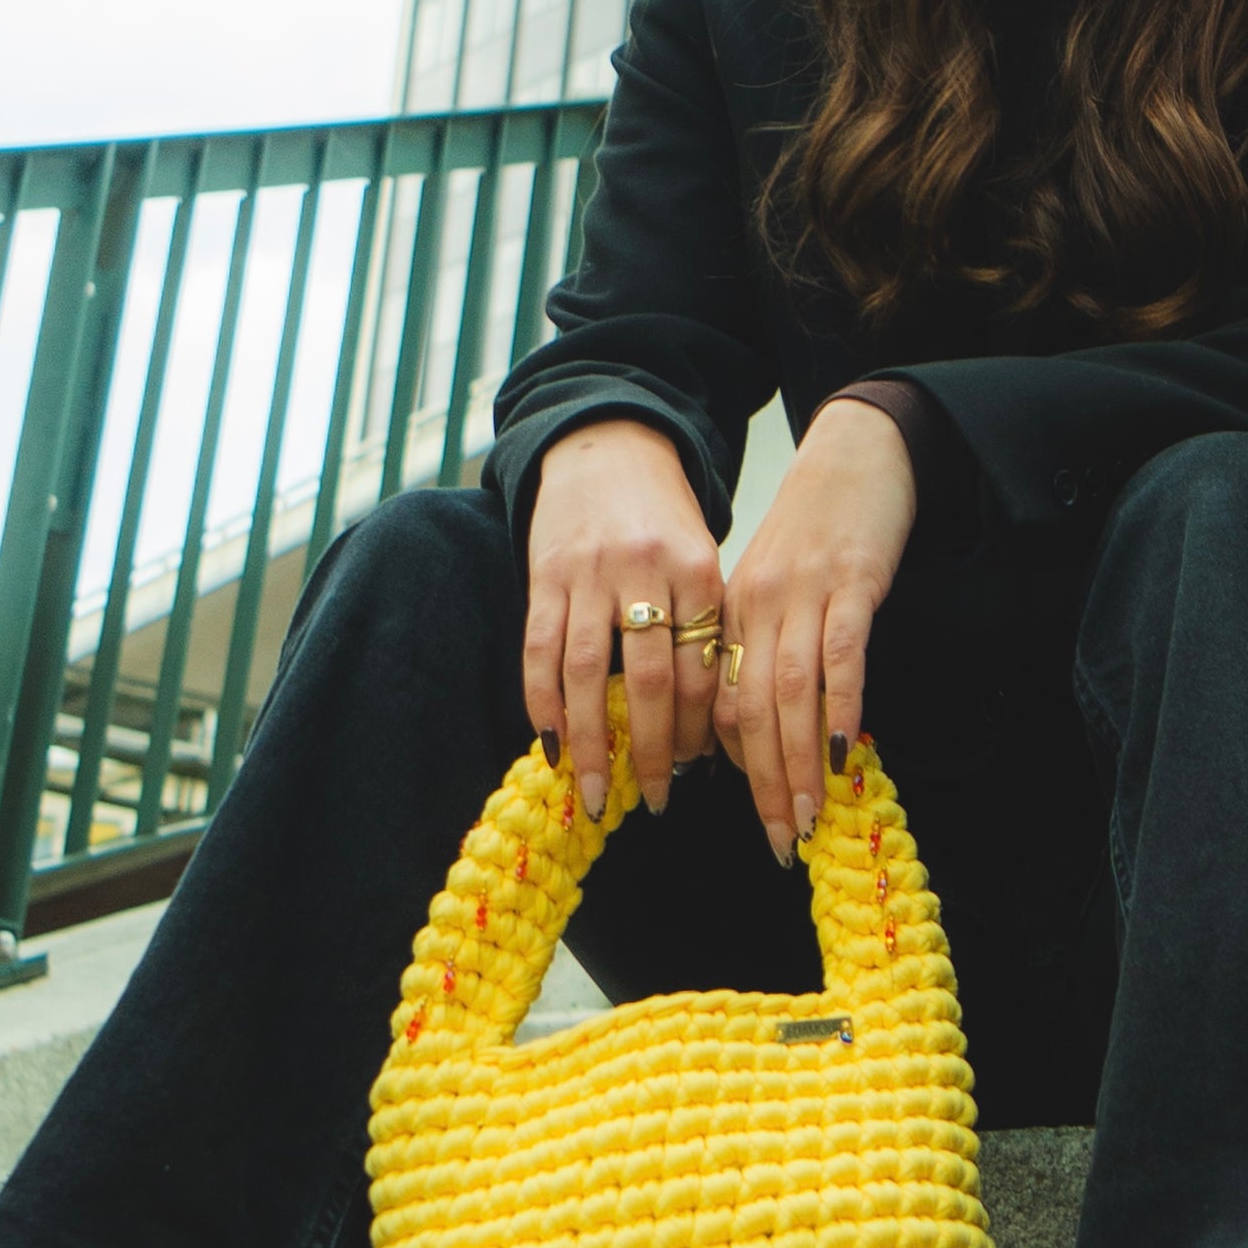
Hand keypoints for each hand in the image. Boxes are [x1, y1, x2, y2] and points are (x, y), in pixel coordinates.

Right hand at [522, 420, 728, 820]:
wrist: (608, 448)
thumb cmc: (664, 520)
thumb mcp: (702, 561)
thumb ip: (703, 627)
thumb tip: (708, 724)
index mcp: (699, 572)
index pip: (703, 667)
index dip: (699, 727)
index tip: (697, 769)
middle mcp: (645, 572)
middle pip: (649, 680)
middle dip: (651, 750)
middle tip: (657, 799)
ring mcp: (589, 574)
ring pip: (587, 674)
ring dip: (591, 742)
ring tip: (597, 792)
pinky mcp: (545, 575)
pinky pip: (539, 650)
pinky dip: (543, 703)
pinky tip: (550, 744)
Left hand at [718, 396, 918, 859]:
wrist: (859, 450)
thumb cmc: (822, 523)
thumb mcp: (780, 582)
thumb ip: (770, 641)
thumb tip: (777, 714)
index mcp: (733, 611)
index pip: (722, 702)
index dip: (737, 762)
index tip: (759, 807)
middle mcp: (758, 607)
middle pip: (751, 711)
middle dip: (763, 785)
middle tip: (778, 841)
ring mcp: (804, 595)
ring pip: (790, 695)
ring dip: (797, 764)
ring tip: (807, 818)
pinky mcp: (852, 583)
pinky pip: (841, 657)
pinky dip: (840, 709)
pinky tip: (846, 753)